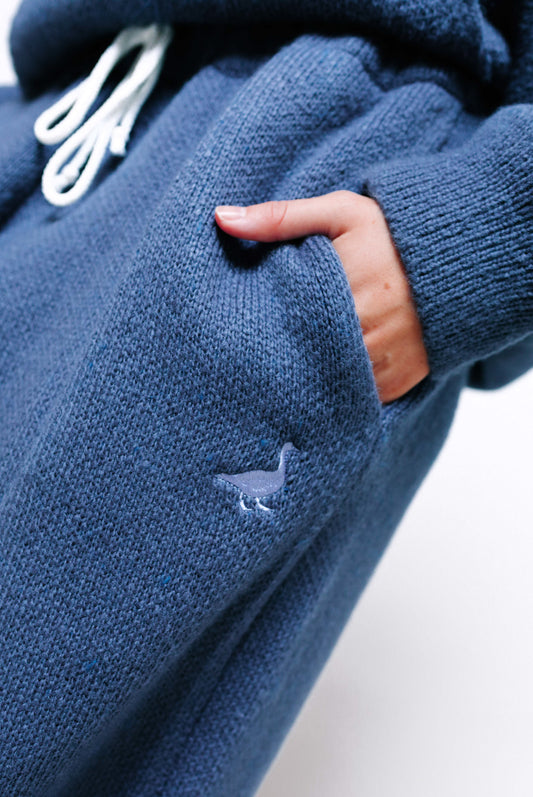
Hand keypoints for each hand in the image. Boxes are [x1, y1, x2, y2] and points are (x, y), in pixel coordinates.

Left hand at [214, 190, 429, 403]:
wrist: (460, 261)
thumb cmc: (391, 234)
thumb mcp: (338, 213)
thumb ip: (280, 217)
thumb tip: (221, 218)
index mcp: (339, 292)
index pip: (282, 321)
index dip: (262, 325)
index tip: (246, 324)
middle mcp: (361, 335)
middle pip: (300, 358)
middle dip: (283, 354)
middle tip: (263, 349)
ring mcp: (380, 365)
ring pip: (324, 383)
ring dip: (308, 375)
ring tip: (291, 364)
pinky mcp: (395, 385)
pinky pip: (353, 400)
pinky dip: (337, 390)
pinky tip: (324, 375)